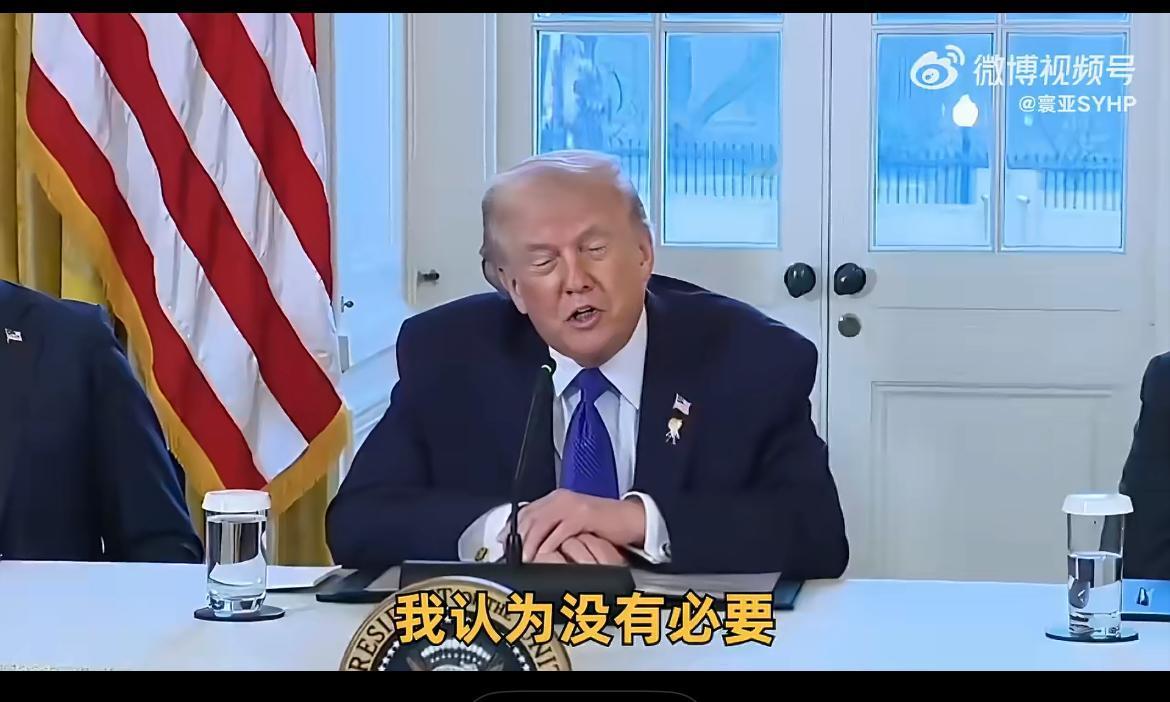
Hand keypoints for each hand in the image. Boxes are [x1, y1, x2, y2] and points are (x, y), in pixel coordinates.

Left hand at [497, 489, 645, 561]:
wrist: (630, 519)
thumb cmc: (603, 524)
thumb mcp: (573, 522)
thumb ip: (554, 528)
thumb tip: (532, 544)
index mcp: (556, 499)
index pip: (527, 511)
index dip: (512, 527)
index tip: (503, 542)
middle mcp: (561, 499)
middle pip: (530, 517)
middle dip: (517, 537)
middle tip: (510, 554)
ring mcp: (572, 506)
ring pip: (541, 524)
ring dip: (530, 543)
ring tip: (524, 559)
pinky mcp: (583, 516)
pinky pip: (560, 532)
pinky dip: (549, 545)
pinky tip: (544, 556)